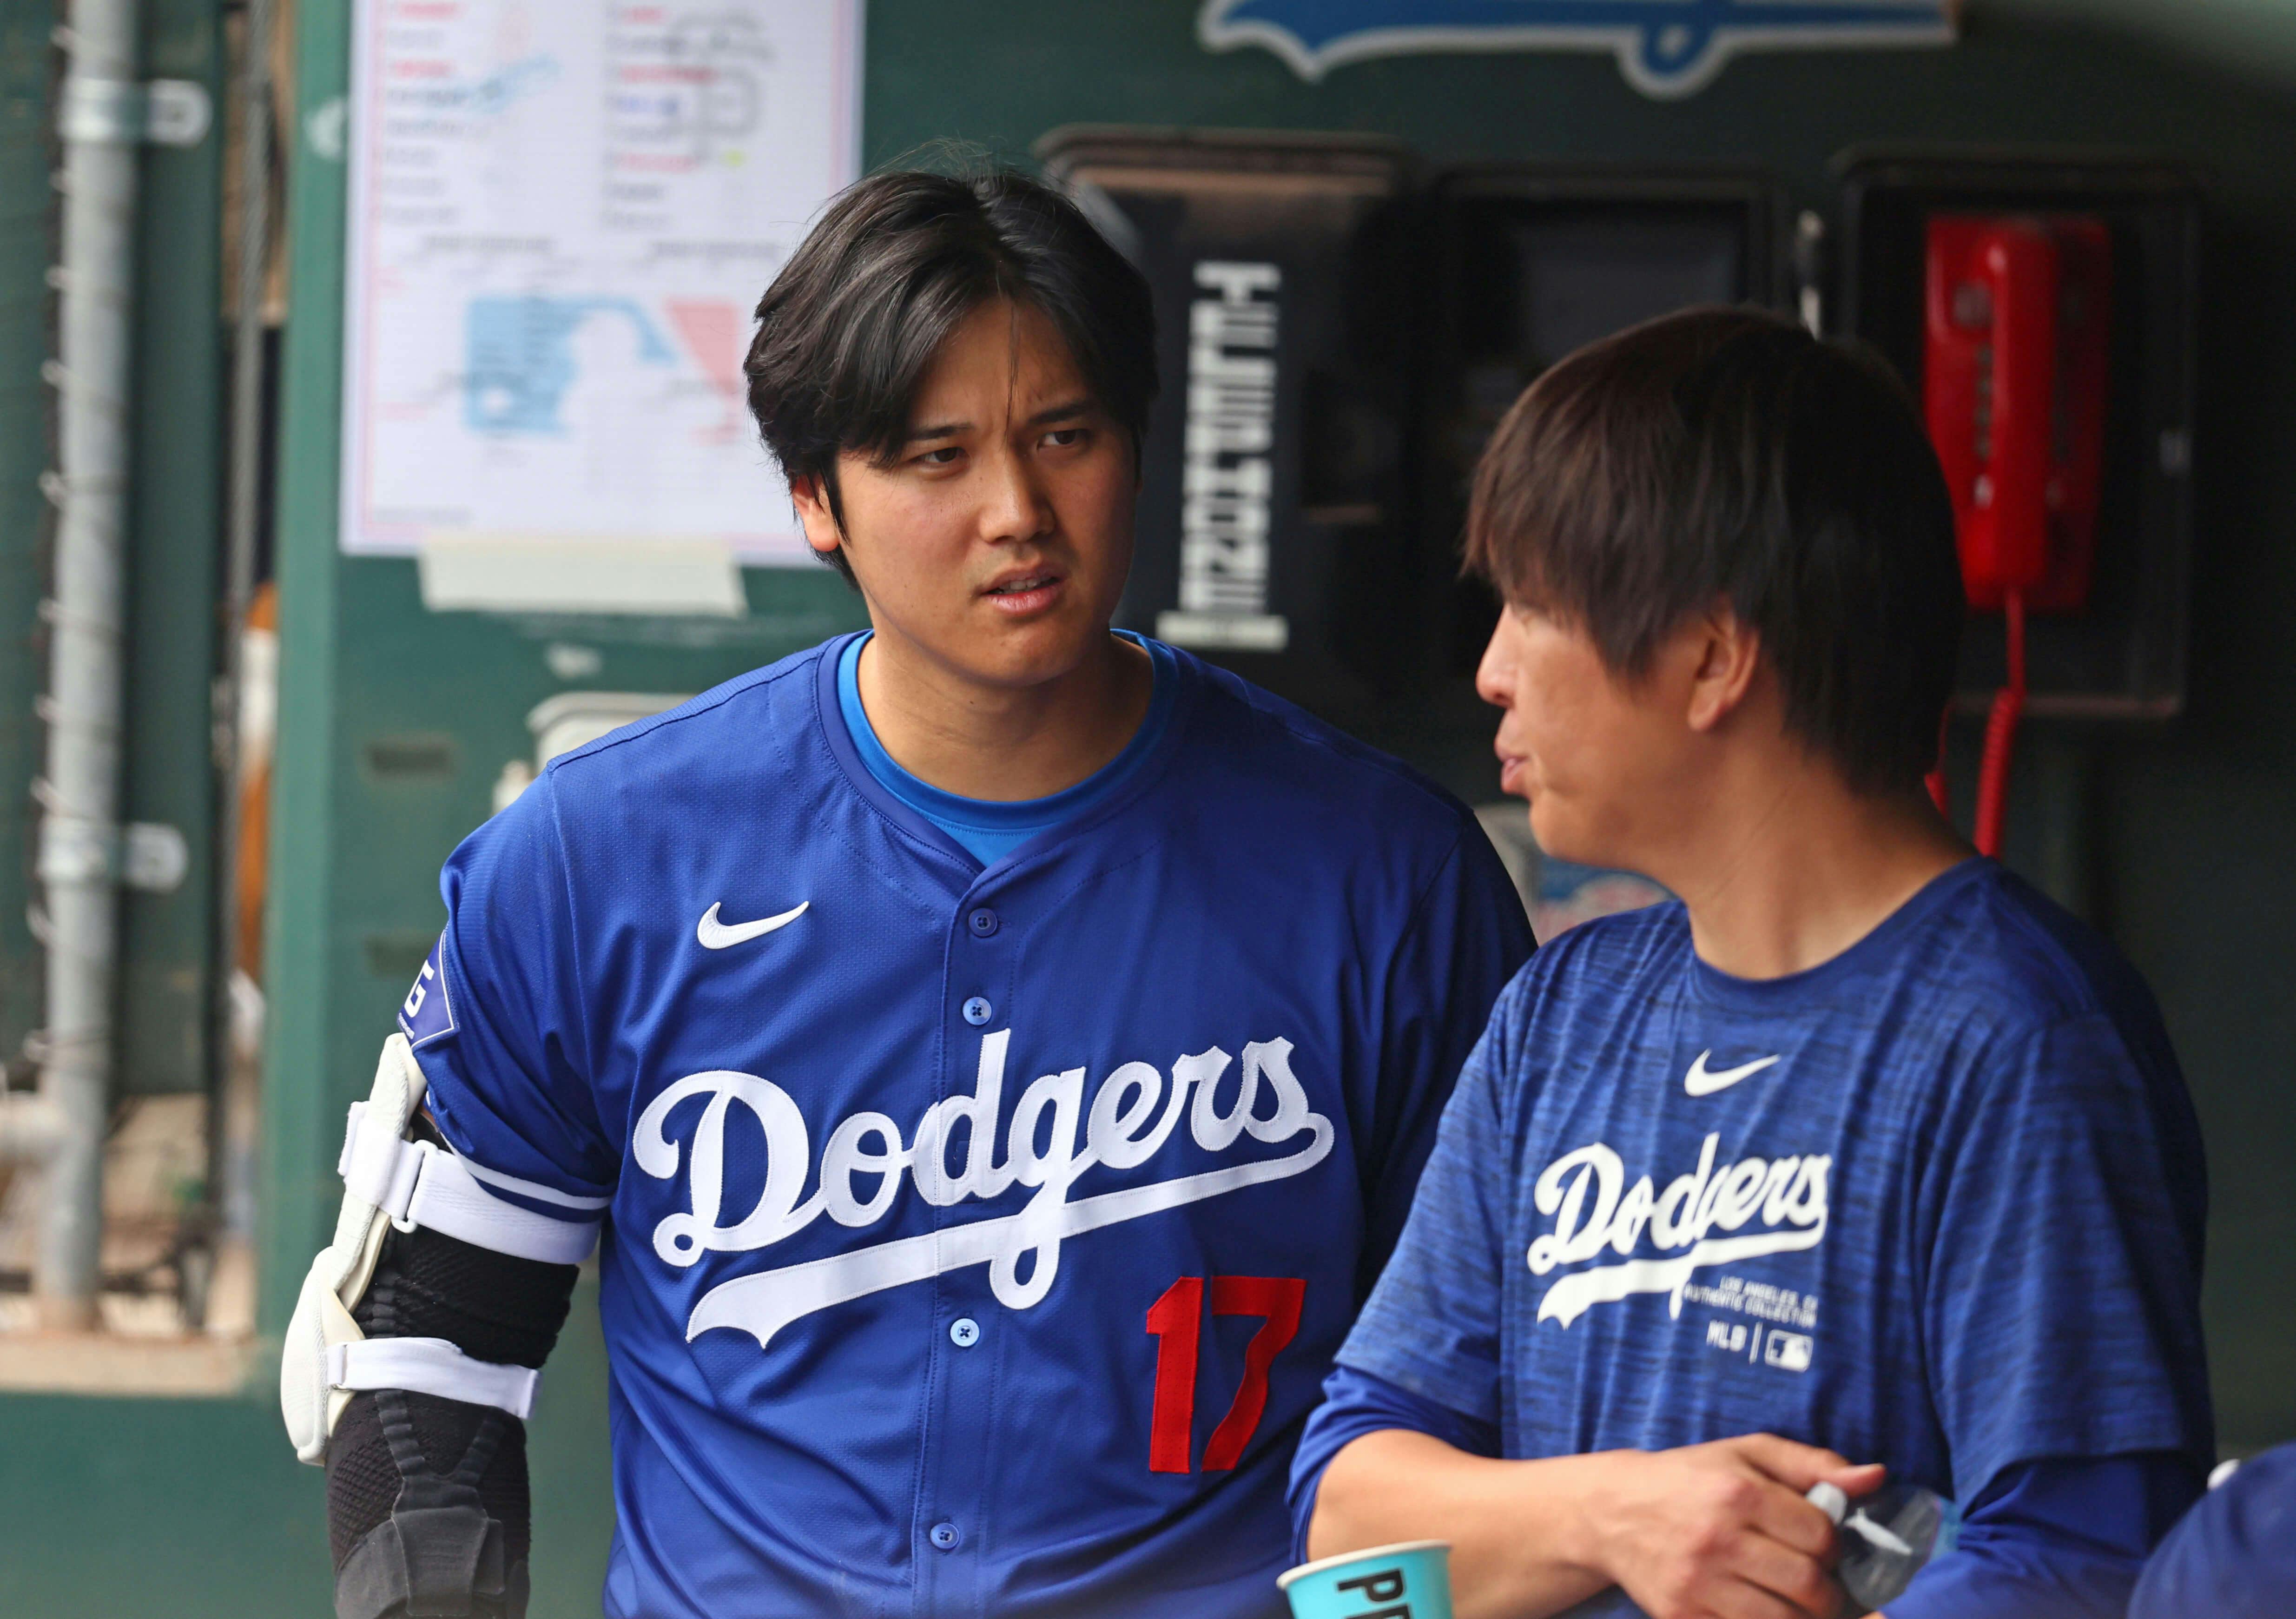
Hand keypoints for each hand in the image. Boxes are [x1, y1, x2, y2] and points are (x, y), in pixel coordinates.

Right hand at [1578, 1435, 1885, 1618]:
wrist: (1612, 1512)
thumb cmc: (1690, 1478)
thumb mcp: (1746, 1454)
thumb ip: (1812, 1464)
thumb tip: (1875, 1478)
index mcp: (1738, 1492)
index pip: (1822, 1536)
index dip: (1835, 1545)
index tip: (1823, 1546)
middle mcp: (1718, 1538)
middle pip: (1810, 1585)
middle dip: (1829, 1592)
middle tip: (1820, 1584)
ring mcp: (1698, 1583)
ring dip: (1804, 1617)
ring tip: (1798, 1602)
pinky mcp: (1683, 1616)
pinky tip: (1763, 1609)